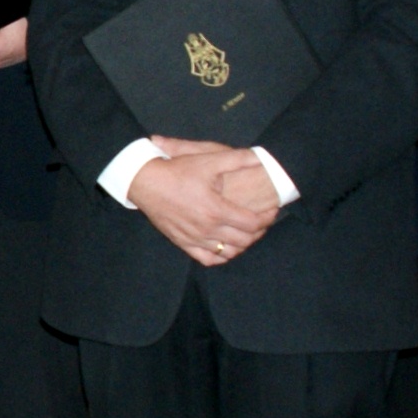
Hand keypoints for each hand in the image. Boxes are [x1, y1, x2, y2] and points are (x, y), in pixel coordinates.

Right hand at [129, 140, 278, 266]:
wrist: (145, 181)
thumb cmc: (177, 170)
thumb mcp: (208, 160)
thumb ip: (238, 159)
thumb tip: (261, 158)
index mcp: (216, 210)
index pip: (252, 224)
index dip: (267, 219)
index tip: (272, 211)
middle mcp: (207, 229)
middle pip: (244, 241)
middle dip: (259, 232)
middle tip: (262, 221)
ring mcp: (194, 238)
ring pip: (228, 253)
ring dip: (242, 245)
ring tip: (246, 233)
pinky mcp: (182, 243)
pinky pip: (208, 259)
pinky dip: (221, 256)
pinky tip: (226, 246)